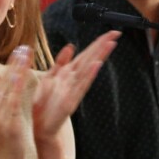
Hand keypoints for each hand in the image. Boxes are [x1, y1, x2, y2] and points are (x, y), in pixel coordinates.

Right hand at [0, 45, 33, 158]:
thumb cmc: (6, 143)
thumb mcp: (1, 119)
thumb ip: (0, 101)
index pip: (1, 82)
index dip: (10, 66)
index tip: (18, 51)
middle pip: (4, 81)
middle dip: (14, 63)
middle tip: (23, 47)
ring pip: (7, 88)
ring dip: (16, 71)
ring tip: (24, 56)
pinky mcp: (6, 123)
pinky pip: (11, 103)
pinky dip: (14, 89)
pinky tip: (19, 78)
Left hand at [31, 31, 118, 158]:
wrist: (42, 126)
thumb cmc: (45, 104)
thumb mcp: (50, 78)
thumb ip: (60, 62)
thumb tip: (71, 46)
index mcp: (68, 74)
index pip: (86, 54)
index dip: (97, 43)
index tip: (110, 32)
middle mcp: (74, 80)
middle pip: (90, 59)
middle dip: (102, 46)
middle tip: (116, 33)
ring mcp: (74, 90)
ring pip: (88, 70)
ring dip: (99, 57)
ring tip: (110, 44)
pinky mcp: (70, 101)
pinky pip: (80, 86)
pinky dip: (88, 75)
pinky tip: (96, 65)